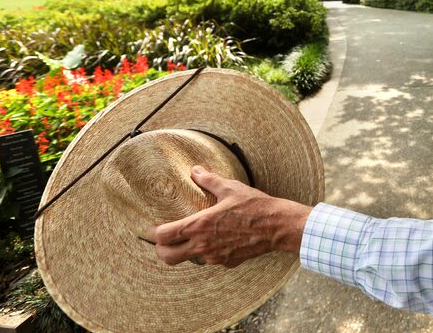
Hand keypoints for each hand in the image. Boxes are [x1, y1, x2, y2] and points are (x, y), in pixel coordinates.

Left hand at [149, 166, 312, 267]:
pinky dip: (209, 252)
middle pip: (168, 257)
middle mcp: (203, 245)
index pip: (163, 236)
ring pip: (190, 260)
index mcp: (199, 225)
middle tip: (166, 240)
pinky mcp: (227, 262)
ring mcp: (215, 257)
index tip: (156, 227)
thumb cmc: (254, 206)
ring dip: (187, 250)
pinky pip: (211, 260)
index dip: (155, 233)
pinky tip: (219, 239)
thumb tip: (195, 171)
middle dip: (162, 249)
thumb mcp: (230, 188)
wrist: (277, 226)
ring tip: (195, 236)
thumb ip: (208, 180)